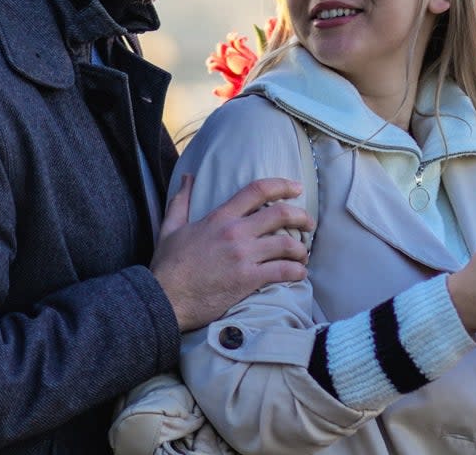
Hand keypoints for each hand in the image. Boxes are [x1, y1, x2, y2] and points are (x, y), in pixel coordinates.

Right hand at [151, 174, 314, 331]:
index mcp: (220, 217)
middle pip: (281, 214)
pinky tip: (298, 274)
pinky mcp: (248, 279)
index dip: (282, 185)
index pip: (257, 190)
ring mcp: (243, 256)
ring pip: (287, 244)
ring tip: (303, 254)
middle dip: (302, 217)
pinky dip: (296, 272)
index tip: (297, 187)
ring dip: (301, 249)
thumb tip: (188, 177)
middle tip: (310, 224)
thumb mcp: (171, 227)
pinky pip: (283, 271)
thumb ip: (181, 200)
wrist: (166, 299)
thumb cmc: (167, 265)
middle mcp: (235, 232)